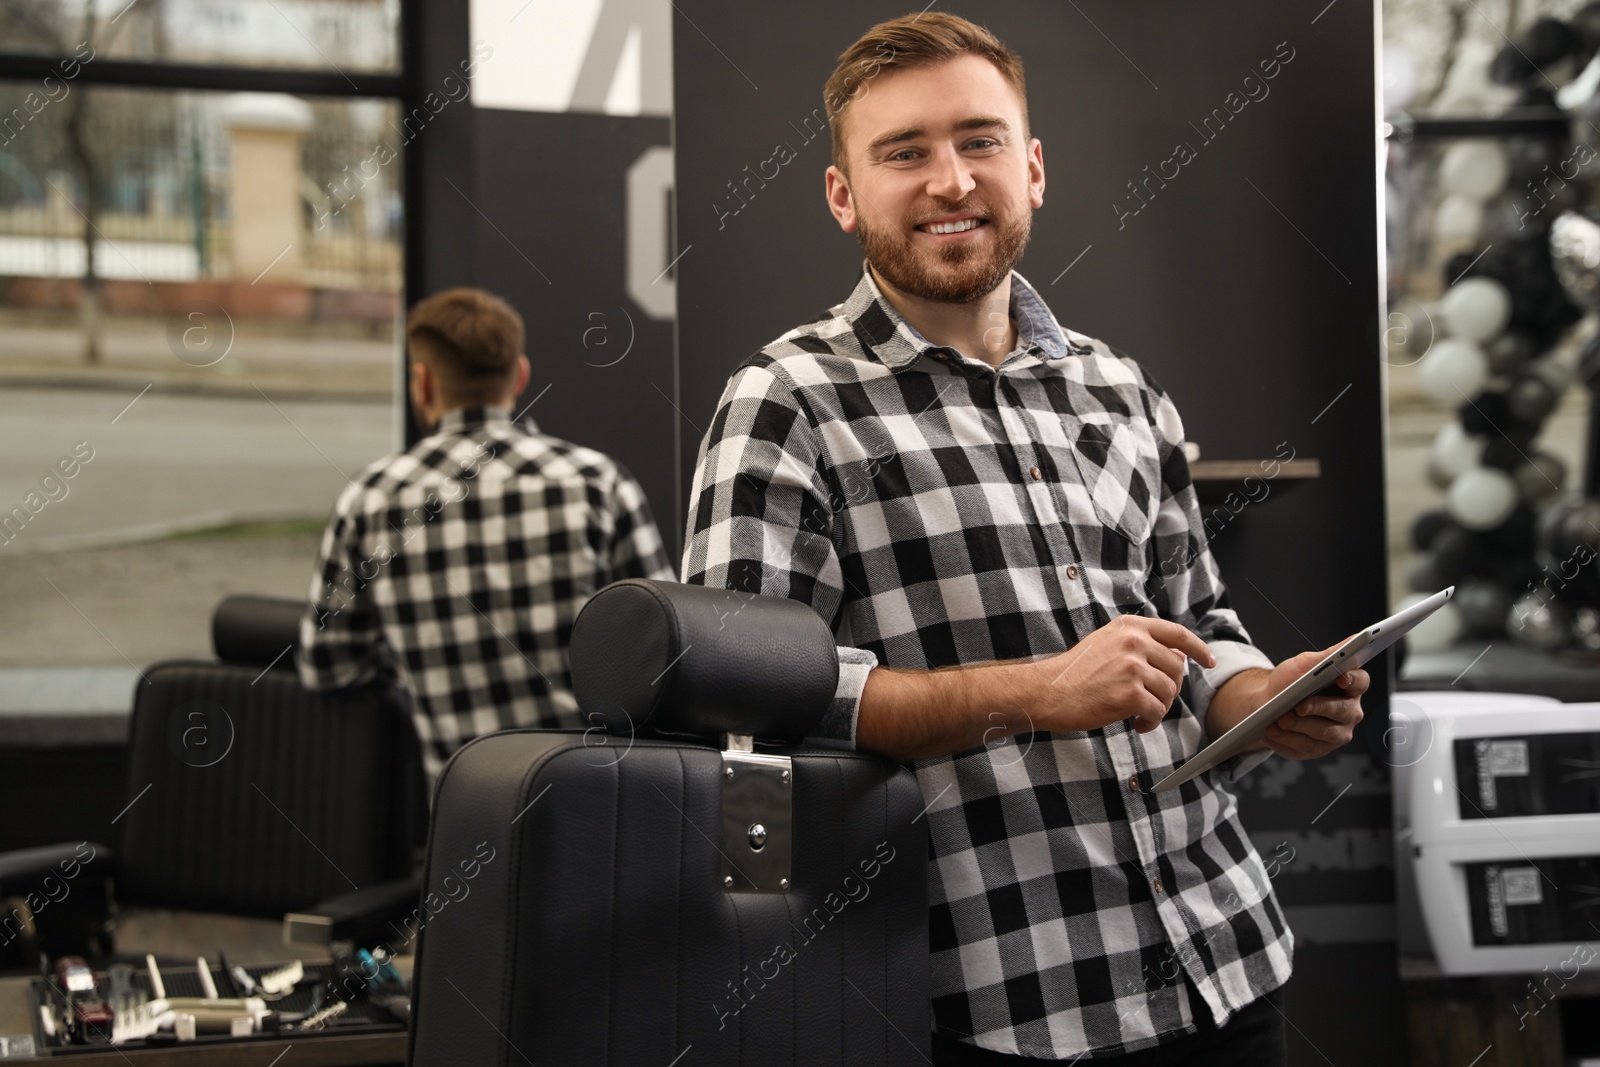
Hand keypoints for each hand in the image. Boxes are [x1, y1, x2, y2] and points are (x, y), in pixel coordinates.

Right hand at [1032, 614, 1214, 734]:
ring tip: (1139, 714)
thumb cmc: (1074, 673)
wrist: (1047, 692)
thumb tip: (1179, 655)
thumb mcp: (1107, 645)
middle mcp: (1134, 642)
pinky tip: (1136, 724)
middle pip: (1177, 668)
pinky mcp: (1129, 693)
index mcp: (1129, 627)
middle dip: (1169, 689)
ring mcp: (1132, 666)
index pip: (1177, 633)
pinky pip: (1158, 711)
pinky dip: (1150, 722)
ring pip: (1169, 692)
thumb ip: (1140, 645)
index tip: (1208, 661)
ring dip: (1158, 708)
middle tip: (1151, 701)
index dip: (1198, 648)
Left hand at [1260, 642, 1367, 759]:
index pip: (1360, 682)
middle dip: (1318, 709)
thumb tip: (1357, 638)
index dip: (1353, 680)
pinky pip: (1307, 747)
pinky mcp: (1318, 749)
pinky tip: (1273, 731)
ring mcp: (1335, 733)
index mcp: (1349, 687)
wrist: (1266, 704)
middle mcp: (1348, 712)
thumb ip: (1331, 654)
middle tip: (1297, 707)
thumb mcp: (1306, 664)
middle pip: (1342, 712)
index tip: (1340, 677)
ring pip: (1324, 733)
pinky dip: (1287, 739)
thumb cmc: (1290, 682)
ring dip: (1298, 726)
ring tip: (1279, 720)